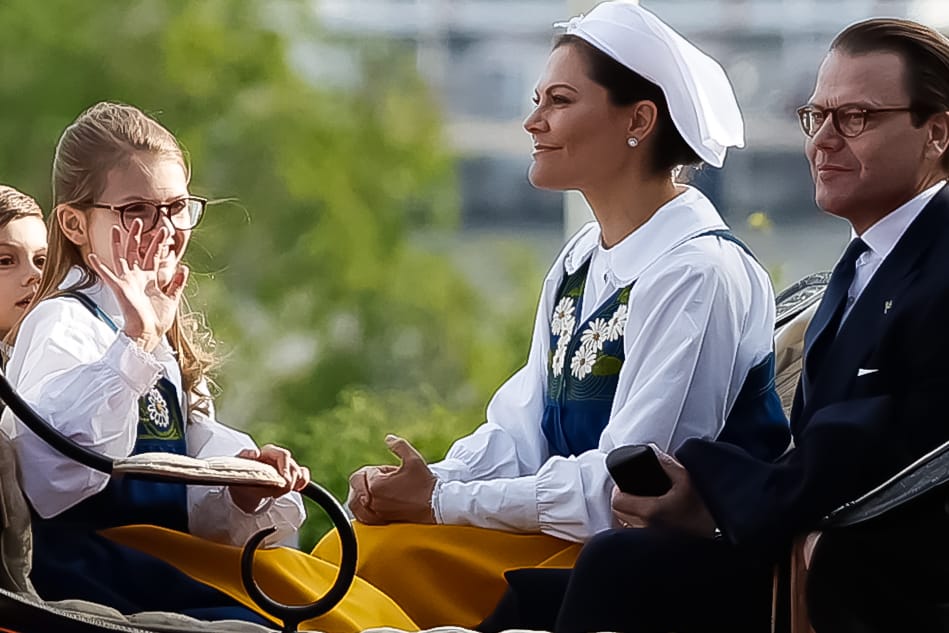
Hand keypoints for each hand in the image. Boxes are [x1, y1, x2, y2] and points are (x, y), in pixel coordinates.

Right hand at [86, 220, 187, 351]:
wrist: (148, 334)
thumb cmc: (158, 320)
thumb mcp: (172, 298)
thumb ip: (178, 283)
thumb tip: (184, 267)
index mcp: (150, 279)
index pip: (154, 256)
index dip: (158, 244)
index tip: (163, 230)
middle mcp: (137, 277)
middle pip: (136, 252)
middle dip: (137, 236)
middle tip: (138, 220)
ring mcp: (127, 282)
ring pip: (122, 257)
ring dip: (119, 243)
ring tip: (115, 228)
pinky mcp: (120, 288)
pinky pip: (107, 275)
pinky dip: (99, 266)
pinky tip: (92, 256)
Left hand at [229, 444, 309, 513]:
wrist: (242, 487)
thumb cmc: (241, 475)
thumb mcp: (241, 467)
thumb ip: (248, 457)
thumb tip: (256, 453)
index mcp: (268, 451)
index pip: (284, 455)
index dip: (285, 469)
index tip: (284, 481)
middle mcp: (279, 456)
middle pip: (293, 467)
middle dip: (287, 482)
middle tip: (277, 493)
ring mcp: (286, 465)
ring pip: (298, 473)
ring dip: (290, 485)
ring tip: (275, 493)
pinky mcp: (291, 474)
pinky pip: (303, 476)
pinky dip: (301, 483)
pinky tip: (295, 489)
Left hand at [347, 434, 435, 524]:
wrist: (436, 505)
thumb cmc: (425, 483)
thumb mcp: (413, 459)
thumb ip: (398, 446)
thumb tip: (388, 438)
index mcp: (376, 484)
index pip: (367, 472)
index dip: (380, 470)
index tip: (393, 473)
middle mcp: (372, 500)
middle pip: (358, 486)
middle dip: (369, 481)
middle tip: (388, 481)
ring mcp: (376, 512)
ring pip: (356, 502)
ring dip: (363, 495)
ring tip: (377, 491)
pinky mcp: (381, 521)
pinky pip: (363, 517)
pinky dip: (364, 510)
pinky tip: (375, 505)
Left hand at [611, 447, 716, 537]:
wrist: (719, 537)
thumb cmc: (705, 511)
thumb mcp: (687, 480)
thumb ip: (667, 463)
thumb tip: (652, 452)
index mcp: (651, 512)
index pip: (617, 502)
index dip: (620, 491)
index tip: (627, 488)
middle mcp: (646, 530)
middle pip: (618, 514)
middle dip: (624, 502)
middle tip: (634, 496)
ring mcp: (649, 544)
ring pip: (624, 527)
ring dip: (628, 517)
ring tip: (642, 509)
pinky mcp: (653, 552)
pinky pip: (633, 540)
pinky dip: (635, 531)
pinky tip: (648, 525)